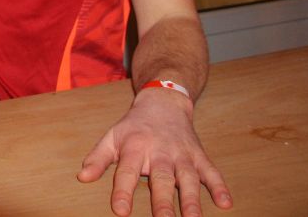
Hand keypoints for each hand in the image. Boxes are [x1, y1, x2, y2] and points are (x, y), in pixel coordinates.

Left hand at [77, 90, 231, 216]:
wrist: (163, 102)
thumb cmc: (134, 126)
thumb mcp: (112, 137)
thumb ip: (98, 158)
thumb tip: (82, 177)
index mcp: (135, 148)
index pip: (127, 172)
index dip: (123, 192)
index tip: (120, 211)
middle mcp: (160, 152)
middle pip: (161, 178)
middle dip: (162, 200)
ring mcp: (182, 154)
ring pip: (188, 178)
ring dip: (191, 199)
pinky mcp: (199, 156)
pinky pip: (211, 171)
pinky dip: (219, 186)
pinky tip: (225, 203)